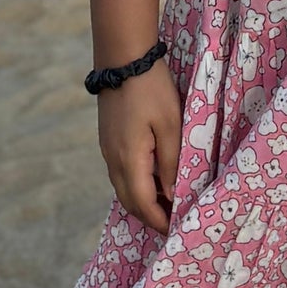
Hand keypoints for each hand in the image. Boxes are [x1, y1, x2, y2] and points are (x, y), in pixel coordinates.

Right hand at [97, 59, 181, 233]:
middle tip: (176, 220)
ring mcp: (108, 149)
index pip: (143, 205)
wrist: (122, 57)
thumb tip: (171, 195)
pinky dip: (137, 185)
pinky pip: (121, 174)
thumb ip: (170, 162)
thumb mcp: (170, 124)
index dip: (160, 221)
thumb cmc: (151, 89)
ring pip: (124, 189)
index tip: (179, 230)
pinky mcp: (108, 140)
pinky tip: (155, 178)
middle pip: (130, 202)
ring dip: (144, 201)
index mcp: (129, 159)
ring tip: (169, 202)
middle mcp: (113, 160)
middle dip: (151, 217)